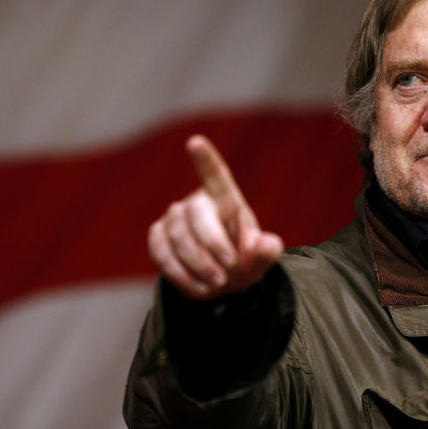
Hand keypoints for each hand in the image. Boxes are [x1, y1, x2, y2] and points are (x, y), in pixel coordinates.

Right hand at [148, 135, 284, 300]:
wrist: (219, 282)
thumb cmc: (244, 261)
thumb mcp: (261, 261)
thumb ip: (267, 252)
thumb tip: (269, 245)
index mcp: (226, 200)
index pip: (216, 176)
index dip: (206, 160)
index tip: (195, 142)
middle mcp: (197, 203)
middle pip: (196, 212)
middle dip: (212, 243)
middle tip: (229, 270)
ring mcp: (174, 218)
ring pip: (178, 237)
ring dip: (199, 265)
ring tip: (218, 283)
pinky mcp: (157, 236)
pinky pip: (162, 253)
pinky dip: (181, 274)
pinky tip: (199, 286)